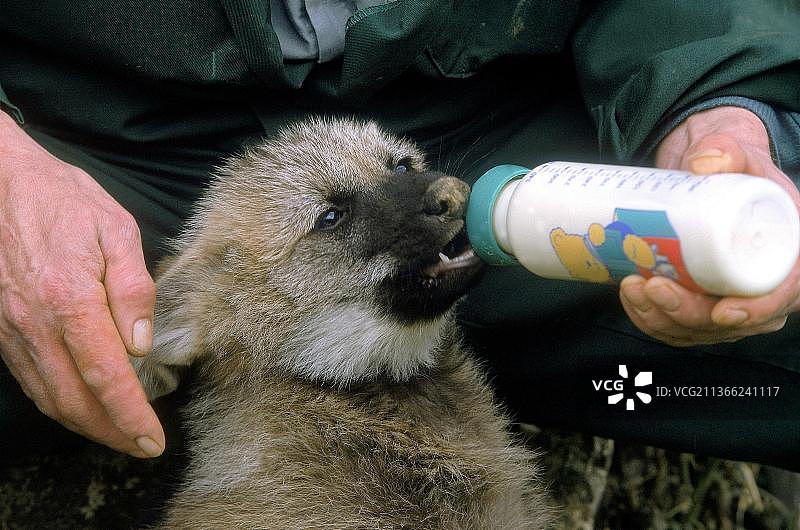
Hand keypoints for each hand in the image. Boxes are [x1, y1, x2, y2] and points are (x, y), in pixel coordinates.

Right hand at [0, 111, 163, 456]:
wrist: (1, 179)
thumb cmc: (64, 199)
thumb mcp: (116, 229)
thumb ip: (133, 289)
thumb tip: (141, 345)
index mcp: (70, 299)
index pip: (107, 376)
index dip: (131, 416)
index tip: (153, 440)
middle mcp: (35, 323)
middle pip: (74, 401)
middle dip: (111, 433)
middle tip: (142, 446)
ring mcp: (11, 329)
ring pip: (48, 397)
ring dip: (85, 425)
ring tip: (118, 435)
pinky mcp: (0, 328)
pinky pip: (29, 379)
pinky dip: (58, 402)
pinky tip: (80, 405)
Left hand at [619, 106, 799, 345]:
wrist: (707, 174)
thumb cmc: (733, 169)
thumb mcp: (737, 151)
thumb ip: (726, 149)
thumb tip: (704, 163)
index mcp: (787, 250)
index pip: (785, 293)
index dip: (757, 310)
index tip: (721, 311)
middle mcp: (762, 282)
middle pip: (732, 321)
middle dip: (688, 314)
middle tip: (653, 288)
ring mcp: (730, 298)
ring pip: (699, 328)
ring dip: (662, 319)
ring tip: (632, 288)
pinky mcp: (701, 303)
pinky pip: (679, 327)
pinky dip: (652, 320)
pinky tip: (632, 300)